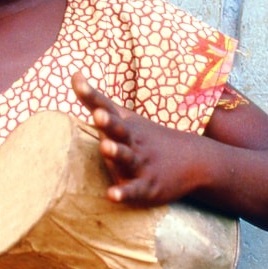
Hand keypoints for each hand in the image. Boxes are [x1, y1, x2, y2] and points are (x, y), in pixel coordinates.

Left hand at [72, 71, 202, 205]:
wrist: (193, 161)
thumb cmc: (146, 137)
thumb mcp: (125, 117)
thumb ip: (98, 100)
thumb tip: (74, 73)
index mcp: (124, 124)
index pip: (105, 107)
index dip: (91, 95)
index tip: (76, 80)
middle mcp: (132, 141)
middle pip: (119, 130)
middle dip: (108, 123)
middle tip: (98, 115)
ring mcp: (141, 163)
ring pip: (127, 157)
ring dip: (117, 152)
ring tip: (106, 147)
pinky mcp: (147, 186)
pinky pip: (134, 190)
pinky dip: (125, 193)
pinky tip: (113, 195)